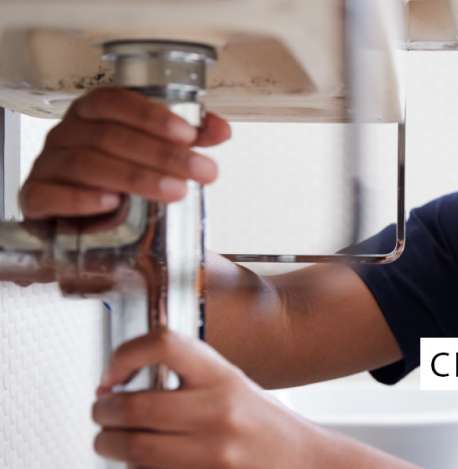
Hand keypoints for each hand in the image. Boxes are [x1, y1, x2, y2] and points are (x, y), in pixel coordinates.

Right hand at [19, 87, 229, 219]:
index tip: (190, 135)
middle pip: (108, 136)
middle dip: (161, 154)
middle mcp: (66, 135)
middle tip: (201, 171)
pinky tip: (112, 204)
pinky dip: (81, 198)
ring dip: (135, 177)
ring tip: (176, 192)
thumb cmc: (121, 182)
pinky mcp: (35, 199)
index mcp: (92, 115)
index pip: (114, 101)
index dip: (151, 115)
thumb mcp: (156, 158)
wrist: (90, 227)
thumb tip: (221, 129)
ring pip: (85, 164)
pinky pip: (49, 194)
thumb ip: (187, 141)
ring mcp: (47, 166)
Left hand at [91, 330, 319, 467]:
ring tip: (112, 440)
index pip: (165, 345)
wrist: (303, 461)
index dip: (124, 355)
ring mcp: (213, 453)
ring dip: (109, 445)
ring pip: (133, 448)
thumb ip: (187, 379)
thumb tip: (118, 383)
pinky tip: (142, 462)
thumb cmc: (264, 425)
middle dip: (103, 412)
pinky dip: (135, 468)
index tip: (112, 374)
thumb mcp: (232, 385)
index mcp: (224, 377)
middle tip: (102, 412)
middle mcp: (219, 413)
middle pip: (133, 406)